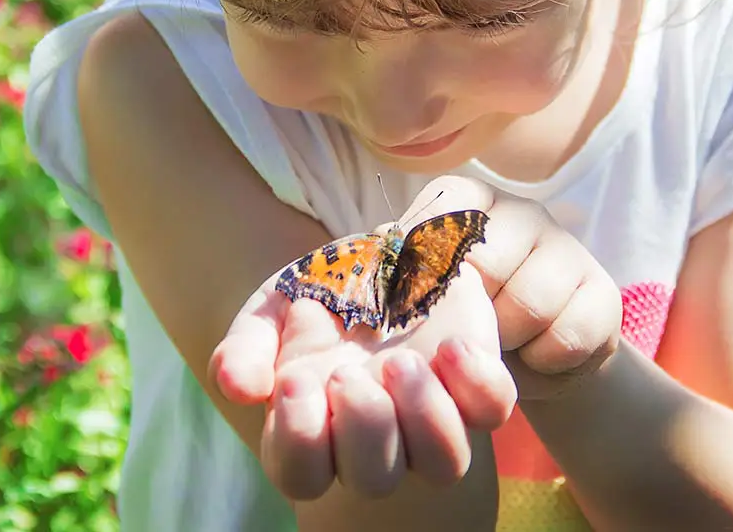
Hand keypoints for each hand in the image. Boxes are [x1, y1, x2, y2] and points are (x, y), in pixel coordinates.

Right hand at [209, 229, 516, 501]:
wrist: (384, 253)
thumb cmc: (322, 293)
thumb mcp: (272, 308)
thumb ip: (245, 347)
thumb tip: (241, 388)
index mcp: (314, 426)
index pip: (300, 475)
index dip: (300, 439)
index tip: (296, 379)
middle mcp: (375, 437)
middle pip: (373, 480)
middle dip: (363, 426)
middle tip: (350, 370)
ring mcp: (430, 416)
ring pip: (443, 464)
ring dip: (422, 417)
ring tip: (400, 362)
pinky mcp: (475, 386)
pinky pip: (491, 411)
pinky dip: (475, 383)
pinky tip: (451, 346)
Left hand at [412, 176, 623, 400]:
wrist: (531, 362)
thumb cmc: (461, 323)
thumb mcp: (421, 298)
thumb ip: (393, 273)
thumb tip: (373, 259)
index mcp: (465, 199)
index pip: (439, 214)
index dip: (428, 270)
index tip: (423, 302)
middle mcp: (520, 210)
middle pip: (485, 264)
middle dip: (469, 317)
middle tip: (465, 333)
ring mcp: (567, 246)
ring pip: (529, 303)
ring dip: (508, 343)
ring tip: (502, 344)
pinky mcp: (603, 291)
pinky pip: (567, 336)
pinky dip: (543, 362)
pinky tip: (536, 355)